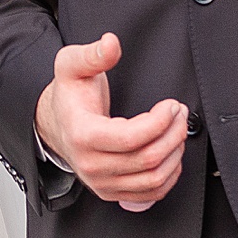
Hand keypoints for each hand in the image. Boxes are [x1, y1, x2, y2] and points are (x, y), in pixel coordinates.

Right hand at [32, 33, 186, 210]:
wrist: (57, 124)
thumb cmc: (69, 96)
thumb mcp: (72, 65)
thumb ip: (92, 54)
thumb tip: (111, 44)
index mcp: (82, 135)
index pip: (131, 138)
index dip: (159, 121)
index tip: (170, 105)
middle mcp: (90, 165)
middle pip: (148, 159)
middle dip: (173, 133)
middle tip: (179, 114)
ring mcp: (101, 182)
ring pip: (153, 179)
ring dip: (175, 153)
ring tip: (177, 130)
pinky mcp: (111, 192)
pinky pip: (151, 193)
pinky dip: (169, 175)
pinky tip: (171, 152)